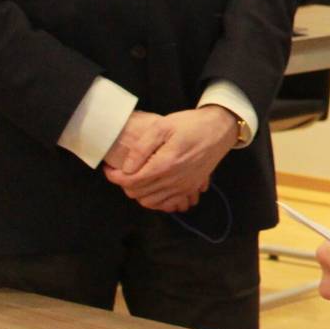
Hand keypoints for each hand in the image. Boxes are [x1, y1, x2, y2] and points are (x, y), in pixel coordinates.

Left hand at [104, 106, 232, 210]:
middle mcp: (174, 181)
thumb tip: (126, 167)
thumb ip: (142, 147)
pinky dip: (155, 200)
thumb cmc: (191, 124)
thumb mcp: (163, 126)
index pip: (130, 181)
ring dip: (138, 192)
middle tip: (122, 170)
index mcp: (165, 164)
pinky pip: (166, 204)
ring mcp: (183, 187)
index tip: (109, 168)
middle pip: (138, 193)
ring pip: (150, 202)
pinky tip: (152, 186)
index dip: (114, 176)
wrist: (220, 129)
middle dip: (124, 183)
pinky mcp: (190, 189)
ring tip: (137, 177)